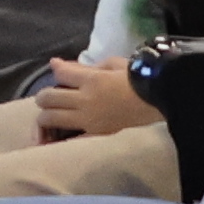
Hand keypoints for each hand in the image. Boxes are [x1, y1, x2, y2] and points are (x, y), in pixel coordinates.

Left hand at [34, 56, 158, 140]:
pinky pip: (68, 139)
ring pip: (50, 119)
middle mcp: (85, 101)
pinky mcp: (95, 135)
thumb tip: (60, 65)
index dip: (56, 68)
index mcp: (91, 80)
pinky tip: (53, 139)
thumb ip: (86, 66)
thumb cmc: (138, 78)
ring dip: (45, 115)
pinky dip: (57, 139)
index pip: (61, 73)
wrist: (159, 100)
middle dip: (45, 96)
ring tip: (50, 115)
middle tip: (51, 96)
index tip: (57, 67)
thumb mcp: (112, 63)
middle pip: (48, 98)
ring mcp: (88, 120)